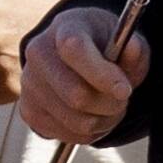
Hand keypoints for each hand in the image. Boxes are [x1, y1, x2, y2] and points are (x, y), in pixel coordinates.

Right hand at [19, 6, 148, 144]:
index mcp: (64, 27)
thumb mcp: (124, 41)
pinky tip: (92, 114)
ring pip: (77, 122)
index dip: (102, 74)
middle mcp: (39, 53)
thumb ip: (133, 48)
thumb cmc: (103, 45)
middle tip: (122, 98)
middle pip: (77, 95)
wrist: (73, 55)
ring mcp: (29, 84)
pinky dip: (89, 132)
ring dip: (104, 121)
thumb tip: (133, 48)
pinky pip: (69, 135)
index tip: (124, 89)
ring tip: (110, 107)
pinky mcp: (29, 111)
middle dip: (110, 104)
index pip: (74, 49)